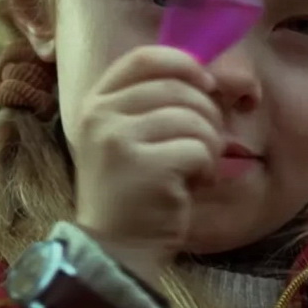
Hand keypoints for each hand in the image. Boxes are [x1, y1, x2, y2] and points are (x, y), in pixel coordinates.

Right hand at [73, 45, 223, 288]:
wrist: (116, 249)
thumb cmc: (132, 190)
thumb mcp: (127, 136)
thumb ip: (151, 103)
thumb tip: (205, 75)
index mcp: (97, 102)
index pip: (144, 58)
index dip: (183, 63)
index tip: (206, 82)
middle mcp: (101, 115)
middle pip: (177, 88)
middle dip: (207, 113)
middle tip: (207, 142)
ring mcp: (119, 140)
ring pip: (193, 118)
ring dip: (210, 143)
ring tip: (199, 167)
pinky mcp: (145, 167)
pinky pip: (199, 148)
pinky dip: (208, 167)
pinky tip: (194, 184)